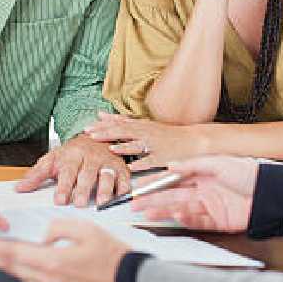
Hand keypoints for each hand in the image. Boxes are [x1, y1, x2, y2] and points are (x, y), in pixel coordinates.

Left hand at [0, 219, 127, 281]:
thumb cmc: (114, 257)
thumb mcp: (87, 229)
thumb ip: (58, 228)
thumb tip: (43, 236)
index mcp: (51, 262)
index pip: (9, 253)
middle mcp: (48, 281)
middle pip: (10, 267)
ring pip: (22, 276)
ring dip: (6, 264)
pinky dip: (27, 273)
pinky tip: (25, 265)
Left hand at [16, 134, 129, 206]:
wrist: (94, 137)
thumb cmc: (72, 153)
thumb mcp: (52, 160)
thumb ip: (36, 175)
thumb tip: (19, 188)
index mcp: (72, 154)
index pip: (67, 171)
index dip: (63, 186)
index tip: (59, 200)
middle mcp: (91, 157)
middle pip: (87, 174)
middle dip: (83, 189)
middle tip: (78, 203)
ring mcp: (107, 162)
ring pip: (107, 175)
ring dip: (105, 189)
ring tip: (101, 202)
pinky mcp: (121, 168)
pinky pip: (124, 177)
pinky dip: (124, 187)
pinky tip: (120, 196)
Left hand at [84, 111, 208, 170]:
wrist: (194, 141)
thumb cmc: (169, 135)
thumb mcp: (146, 124)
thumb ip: (124, 121)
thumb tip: (102, 114)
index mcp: (141, 126)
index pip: (119, 123)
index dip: (103, 125)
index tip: (88, 127)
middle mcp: (146, 133)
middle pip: (124, 132)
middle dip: (107, 133)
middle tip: (91, 136)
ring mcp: (155, 145)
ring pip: (137, 145)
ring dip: (123, 147)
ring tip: (110, 149)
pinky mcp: (163, 157)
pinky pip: (151, 161)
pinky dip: (141, 163)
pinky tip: (131, 167)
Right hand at [131, 155, 258, 232]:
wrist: (271, 192)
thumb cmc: (249, 173)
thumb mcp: (219, 163)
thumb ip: (194, 165)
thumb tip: (170, 166)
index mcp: (203, 175)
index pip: (174, 180)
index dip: (157, 184)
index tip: (140, 188)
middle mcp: (204, 191)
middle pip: (174, 196)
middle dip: (153, 200)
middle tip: (134, 205)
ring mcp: (210, 207)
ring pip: (181, 210)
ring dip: (164, 211)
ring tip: (147, 213)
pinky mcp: (219, 222)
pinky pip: (198, 221)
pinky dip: (185, 219)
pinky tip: (174, 216)